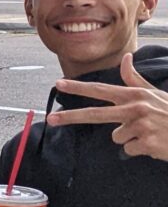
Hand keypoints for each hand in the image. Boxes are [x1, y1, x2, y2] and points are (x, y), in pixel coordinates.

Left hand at [49, 53, 167, 160]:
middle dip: (70, 117)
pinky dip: (140, 149)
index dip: (78, 88)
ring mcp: (140, 126)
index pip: (100, 90)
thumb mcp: (156, 94)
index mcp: (135, 96)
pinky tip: (154, 144)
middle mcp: (135, 109)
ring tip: (149, 133)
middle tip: (51, 119)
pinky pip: (129, 149)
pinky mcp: (147, 144)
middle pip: (95, 114)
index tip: (58, 84)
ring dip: (130, 138)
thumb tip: (126, 57)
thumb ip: (135, 79)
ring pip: (116, 137)